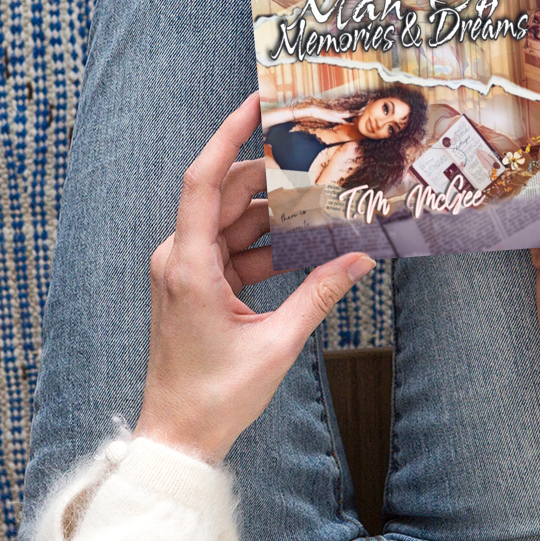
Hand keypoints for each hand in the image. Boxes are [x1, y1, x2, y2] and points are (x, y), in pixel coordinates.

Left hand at [135, 93, 374, 463]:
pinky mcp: (193, 286)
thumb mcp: (278, 342)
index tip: (254, 103)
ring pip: (230, 223)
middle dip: (268, 176)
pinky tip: (302, 247)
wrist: (178, 437)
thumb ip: (320, 294)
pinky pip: (231, 250)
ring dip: (270, 215)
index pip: (203, 180)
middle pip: (223, 195)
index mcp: (188, 265)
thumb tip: (361, 258)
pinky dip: (263, 246)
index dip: (228, 135)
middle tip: (312, 156)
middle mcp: (178, 258)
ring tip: (318, 203)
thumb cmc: (215, 395)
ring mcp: (183, 271)